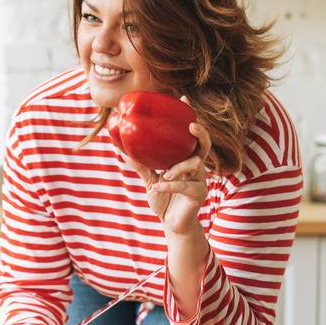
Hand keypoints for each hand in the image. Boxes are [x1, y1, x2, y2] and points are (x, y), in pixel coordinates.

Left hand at [122, 96, 211, 235]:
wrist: (172, 225)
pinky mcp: (199, 195)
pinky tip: (158, 186)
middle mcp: (196, 166)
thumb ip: (141, 164)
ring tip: (166, 173)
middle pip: (204, 144)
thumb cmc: (164, 199)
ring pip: (196, 165)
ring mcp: (200, 180)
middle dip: (200, 133)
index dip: (189, 116)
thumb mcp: (150, 180)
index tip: (183, 99)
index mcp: (185, 158)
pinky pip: (185, 186)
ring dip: (180, 167)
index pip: (190, 135)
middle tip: (190, 126)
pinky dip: (168, 186)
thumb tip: (121, 148)